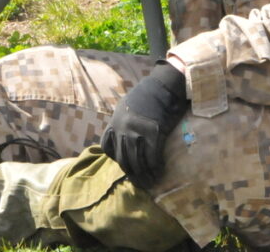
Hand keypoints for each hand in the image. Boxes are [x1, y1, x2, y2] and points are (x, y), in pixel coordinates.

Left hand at [101, 61, 186, 188]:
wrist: (162, 86)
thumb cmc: (148, 95)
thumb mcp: (127, 106)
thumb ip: (123, 121)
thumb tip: (125, 136)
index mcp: (114, 122)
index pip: (107, 147)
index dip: (115, 159)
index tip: (126, 165)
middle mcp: (122, 129)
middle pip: (123, 159)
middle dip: (132, 173)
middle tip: (140, 183)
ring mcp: (136, 132)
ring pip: (137, 161)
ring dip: (144, 175)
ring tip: (150, 183)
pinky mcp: (152, 133)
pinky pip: (152, 156)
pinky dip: (156, 167)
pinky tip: (160, 171)